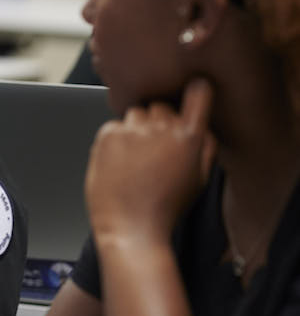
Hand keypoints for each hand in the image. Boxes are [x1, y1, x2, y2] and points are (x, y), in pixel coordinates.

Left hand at [86, 78, 214, 244]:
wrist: (131, 227)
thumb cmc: (166, 207)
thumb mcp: (199, 179)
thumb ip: (205, 148)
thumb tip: (202, 125)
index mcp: (191, 139)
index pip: (199, 96)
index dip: (196, 90)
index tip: (194, 87)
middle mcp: (163, 129)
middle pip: (161, 106)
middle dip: (159, 121)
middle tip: (154, 150)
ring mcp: (134, 131)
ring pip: (136, 113)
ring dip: (137, 128)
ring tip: (136, 159)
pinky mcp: (109, 135)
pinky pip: (114, 126)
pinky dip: (116, 139)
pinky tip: (120, 163)